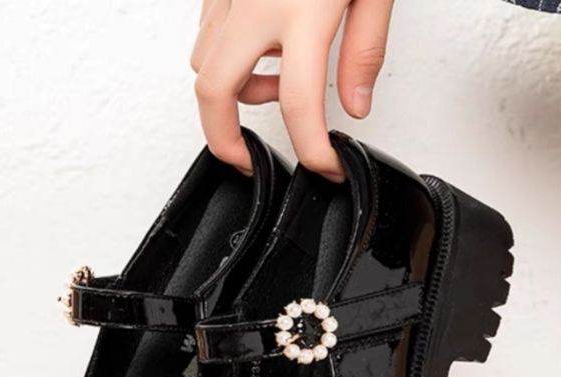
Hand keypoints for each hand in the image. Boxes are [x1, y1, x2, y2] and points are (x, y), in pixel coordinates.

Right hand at [191, 0, 393, 180]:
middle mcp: (255, 4)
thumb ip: (365, 49)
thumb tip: (355, 105)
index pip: (298, 103)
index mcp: (302, 9)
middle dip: (225, 140)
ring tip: (275, 84)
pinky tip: (260, 46)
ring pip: (203, 64)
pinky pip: (207, 33)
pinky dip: (225, 55)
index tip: (324, 166)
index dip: (311, 148)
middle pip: (215, 93)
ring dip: (232, 91)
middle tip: (246, 161)